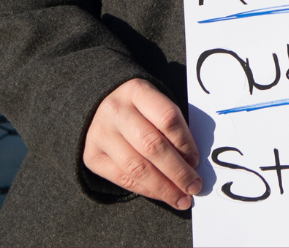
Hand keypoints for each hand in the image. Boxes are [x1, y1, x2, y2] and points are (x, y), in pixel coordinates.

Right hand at [83, 78, 202, 209]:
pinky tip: (162, 195)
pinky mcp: (92, 156)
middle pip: (152, 145)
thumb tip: (191, 163)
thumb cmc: (137, 108)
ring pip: (137, 167)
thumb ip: (172, 128)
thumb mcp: (154, 104)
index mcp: (137, 91)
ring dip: (164, 187)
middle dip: (178, 171)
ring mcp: (101, 133)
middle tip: (194, 186)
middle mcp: (115, 110)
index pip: (167, 118)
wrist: (98, 107)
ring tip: (181, 198)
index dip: (185, 142)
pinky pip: (123, 179)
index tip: (196, 160)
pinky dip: (147, 190)